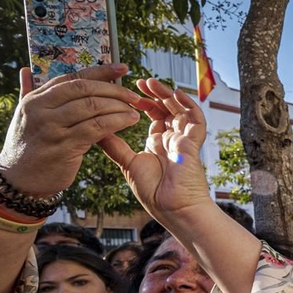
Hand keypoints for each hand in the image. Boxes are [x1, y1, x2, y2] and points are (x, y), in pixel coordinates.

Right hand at [0, 64, 141, 196]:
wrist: (18, 181)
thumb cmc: (25, 148)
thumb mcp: (22, 116)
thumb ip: (27, 92)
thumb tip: (25, 69)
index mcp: (35, 99)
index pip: (72, 77)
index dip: (100, 71)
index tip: (121, 68)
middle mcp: (42, 109)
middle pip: (84, 89)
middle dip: (113, 89)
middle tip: (133, 95)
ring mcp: (52, 127)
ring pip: (92, 107)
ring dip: (118, 106)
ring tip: (134, 110)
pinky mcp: (64, 146)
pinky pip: (96, 128)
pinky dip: (115, 122)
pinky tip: (127, 122)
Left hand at [96, 78, 210, 224]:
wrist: (171, 209)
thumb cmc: (154, 192)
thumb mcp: (128, 164)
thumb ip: (114, 145)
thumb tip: (96, 129)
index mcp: (158, 143)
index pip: (153, 115)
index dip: (143, 102)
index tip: (130, 92)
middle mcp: (172, 139)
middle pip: (167, 109)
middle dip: (155, 94)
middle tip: (141, 83)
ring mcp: (184, 140)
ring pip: (180, 110)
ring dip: (168, 95)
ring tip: (153, 84)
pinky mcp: (193, 143)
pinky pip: (197, 120)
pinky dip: (190, 106)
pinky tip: (178, 95)